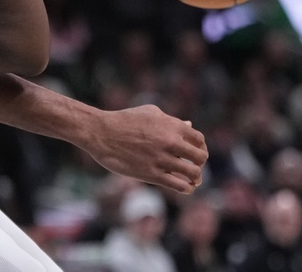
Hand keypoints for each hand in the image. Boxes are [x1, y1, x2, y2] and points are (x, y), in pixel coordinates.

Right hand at [79, 104, 206, 194]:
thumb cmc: (124, 120)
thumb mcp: (149, 113)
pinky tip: (185, 187)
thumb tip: (188, 124)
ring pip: (193, 173)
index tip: (195, 153)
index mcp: (172, 125)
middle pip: (200, 158)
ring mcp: (162, 159)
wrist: (101, 133)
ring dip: (195, 178)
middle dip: (199, 163)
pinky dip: (187, 188)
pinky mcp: (152, 174)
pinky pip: (180, 185)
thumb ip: (170, 120)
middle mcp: (170, 141)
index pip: (199, 140)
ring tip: (191, 180)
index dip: (200, 148)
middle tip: (192, 167)